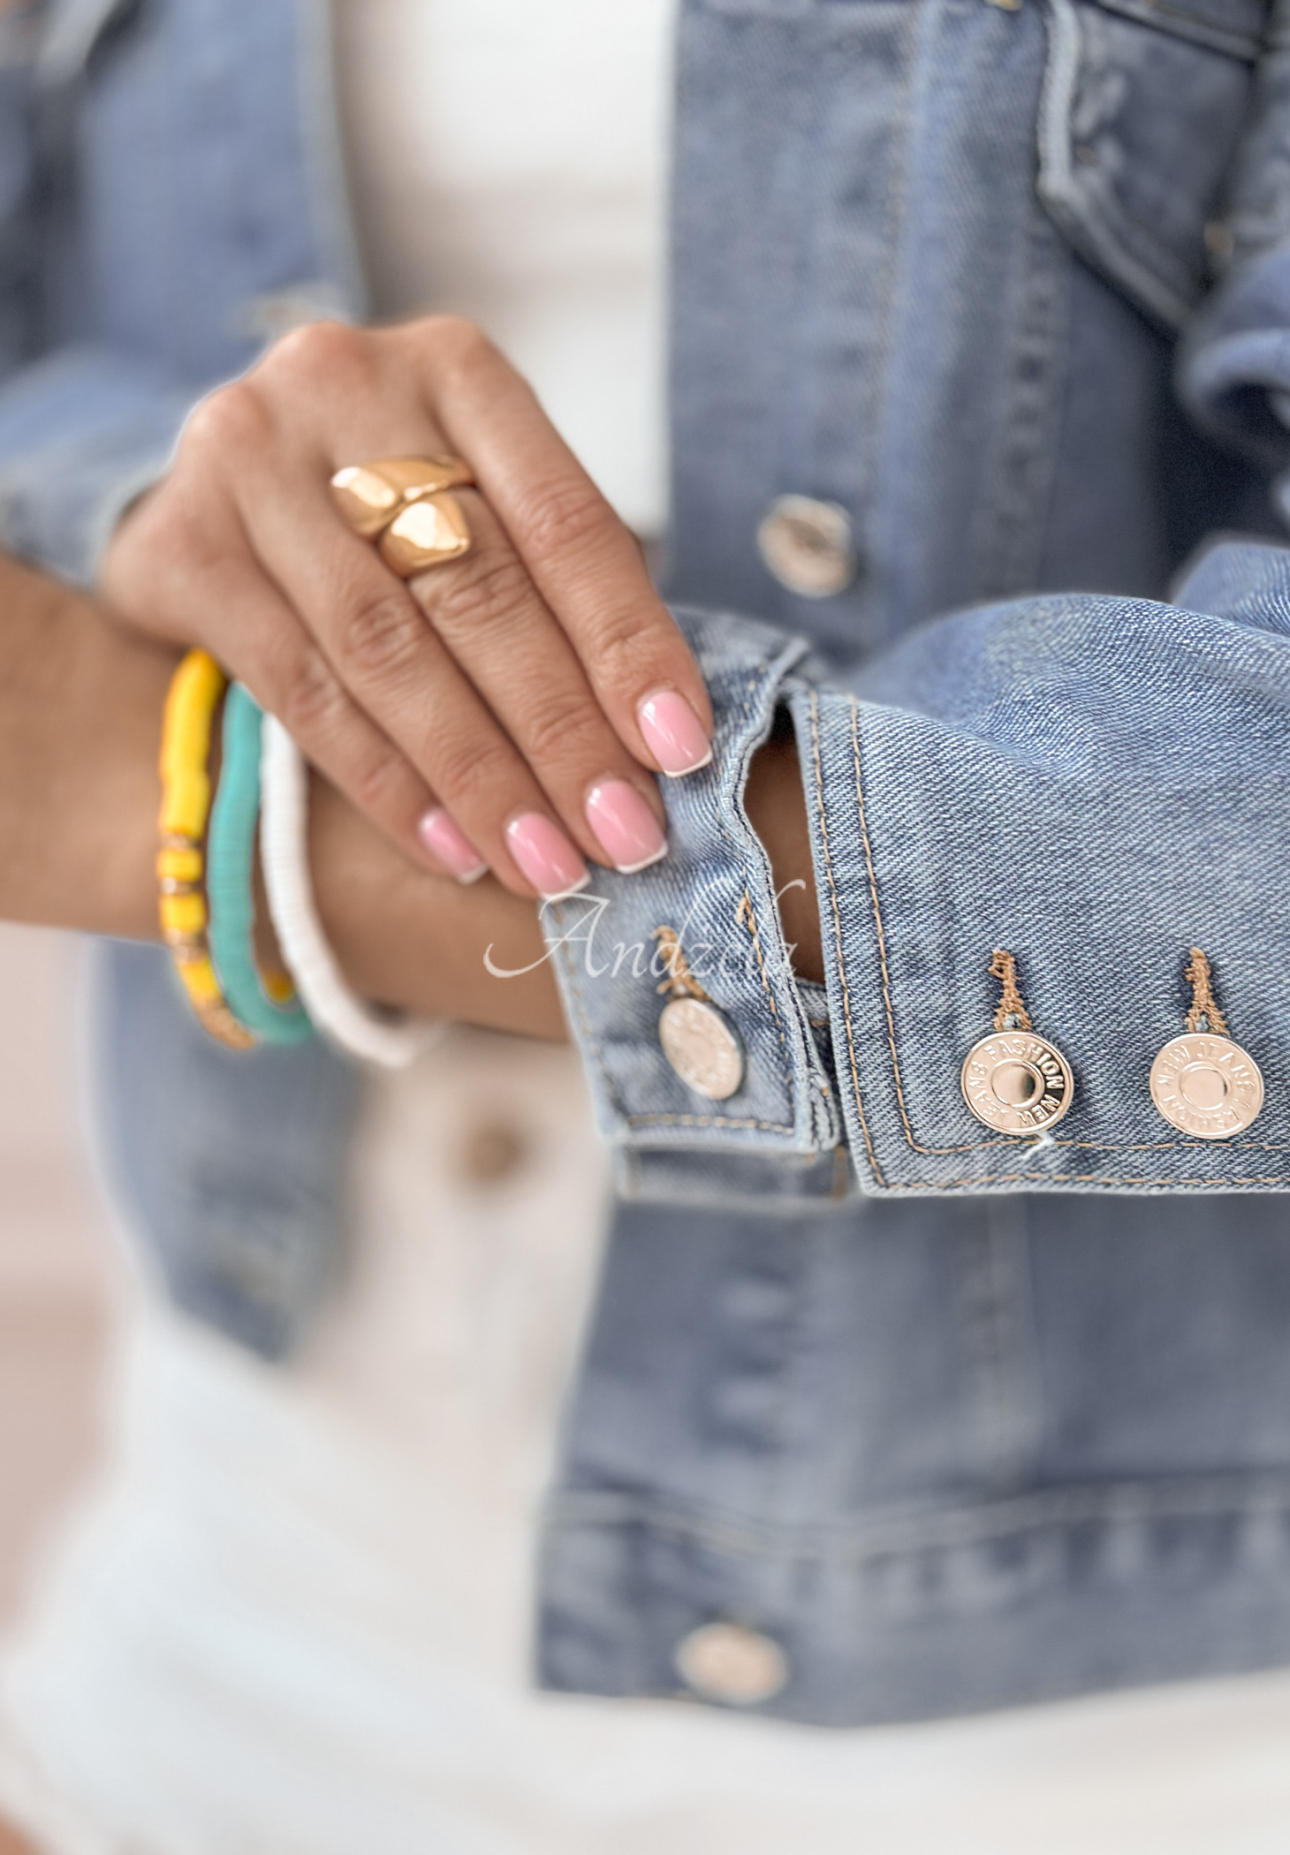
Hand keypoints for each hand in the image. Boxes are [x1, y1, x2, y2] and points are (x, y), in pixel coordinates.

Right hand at [101, 317, 712, 898]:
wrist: (206, 504)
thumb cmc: (379, 516)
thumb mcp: (473, 507)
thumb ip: (551, 591)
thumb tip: (659, 745)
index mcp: (456, 367)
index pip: (567, 523)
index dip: (628, 644)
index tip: (682, 751)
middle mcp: (347, 385)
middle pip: (480, 588)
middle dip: (562, 731)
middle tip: (623, 837)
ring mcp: (248, 457)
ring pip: (388, 647)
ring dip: (478, 775)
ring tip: (541, 862)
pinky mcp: (181, 543)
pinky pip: (301, 687)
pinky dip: (383, 780)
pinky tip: (446, 846)